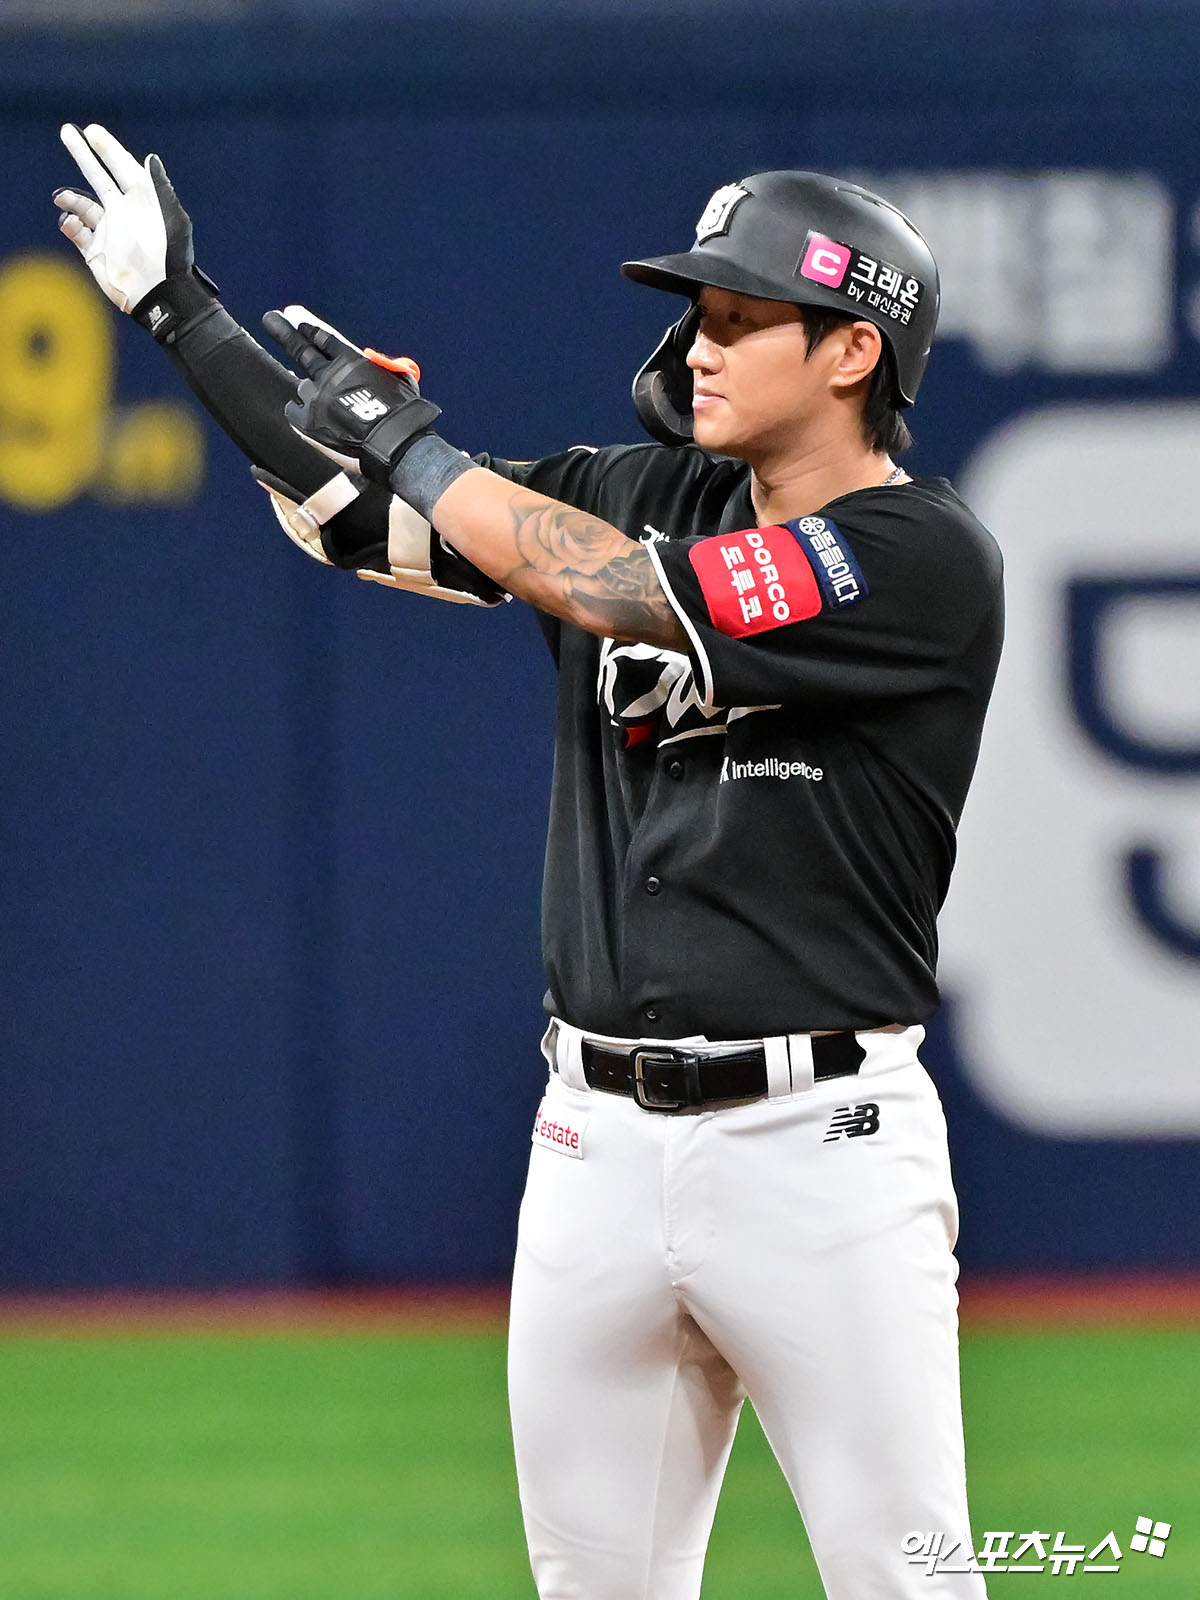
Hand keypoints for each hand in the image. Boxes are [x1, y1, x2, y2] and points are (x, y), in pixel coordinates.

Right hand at [55, 123, 213, 337]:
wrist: (158, 296)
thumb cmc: (169, 258)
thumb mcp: (171, 221)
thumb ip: (159, 189)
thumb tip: (151, 158)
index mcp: (142, 203)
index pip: (122, 168)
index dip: (109, 149)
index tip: (92, 130)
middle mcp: (123, 213)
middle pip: (98, 178)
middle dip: (84, 155)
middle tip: (68, 131)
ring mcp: (109, 232)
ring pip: (83, 206)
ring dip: (71, 198)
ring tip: (63, 198)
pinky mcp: (97, 252)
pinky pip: (77, 233)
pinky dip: (69, 225)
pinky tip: (70, 222)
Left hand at [262, 307, 440, 485]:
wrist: (395, 445)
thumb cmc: (404, 416)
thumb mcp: (398, 380)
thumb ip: (379, 368)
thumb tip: (369, 362)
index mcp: (351, 361)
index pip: (324, 337)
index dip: (308, 326)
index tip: (292, 315)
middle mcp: (329, 374)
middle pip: (300, 348)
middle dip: (283, 332)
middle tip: (271, 318)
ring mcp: (315, 397)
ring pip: (303, 387)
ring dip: (311, 391)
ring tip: (321, 400)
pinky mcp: (307, 420)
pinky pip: (294, 412)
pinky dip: (300, 413)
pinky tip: (309, 418)